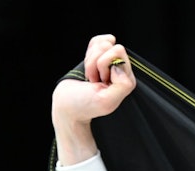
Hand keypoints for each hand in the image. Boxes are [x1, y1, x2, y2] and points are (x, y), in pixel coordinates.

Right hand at [52, 34, 136, 165]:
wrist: (67, 103)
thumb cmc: (85, 104)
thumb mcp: (106, 100)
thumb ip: (121, 85)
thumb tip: (119, 65)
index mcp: (127, 80)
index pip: (118, 53)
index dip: (104, 65)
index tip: (100, 82)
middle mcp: (121, 70)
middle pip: (109, 47)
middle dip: (96, 62)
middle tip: (94, 80)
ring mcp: (110, 62)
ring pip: (101, 44)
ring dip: (91, 61)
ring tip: (91, 77)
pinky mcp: (99, 56)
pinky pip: (97, 41)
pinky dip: (88, 52)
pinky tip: (88, 68)